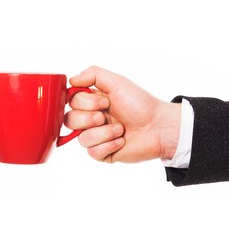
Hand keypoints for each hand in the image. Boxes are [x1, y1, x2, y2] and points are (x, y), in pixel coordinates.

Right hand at [65, 66, 180, 162]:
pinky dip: (108, 145)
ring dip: (103, 133)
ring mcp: (97, 137)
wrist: (158, 127)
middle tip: (106, 116)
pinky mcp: (103, 153)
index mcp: (93, 102)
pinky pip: (92, 152)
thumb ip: (92, 74)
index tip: (105, 101)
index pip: (71, 102)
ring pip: (81, 138)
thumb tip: (71, 80)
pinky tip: (121, 141)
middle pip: (70, 120)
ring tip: (120, 130)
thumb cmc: (140, 104)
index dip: (84, 103)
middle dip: (89, 119)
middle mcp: (92, 119)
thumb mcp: (117, 82)